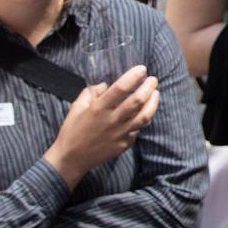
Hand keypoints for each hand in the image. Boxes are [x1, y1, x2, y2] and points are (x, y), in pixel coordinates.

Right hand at [44, 67, 159, 184]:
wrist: (71, 159)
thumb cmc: (72, 131)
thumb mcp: (77, 108)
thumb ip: (91, 93)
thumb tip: (104, 84)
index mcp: (98, 109)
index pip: (120, 88)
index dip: (133, 76)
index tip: (142, 69)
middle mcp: (112, 120)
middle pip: (138, 101)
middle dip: (149, 87)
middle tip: (153, 79)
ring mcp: (120, 134)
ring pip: (144, 116)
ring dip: (153, 103)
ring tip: (156, 93)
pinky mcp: (124, 144)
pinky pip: (138, 129)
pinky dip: (142, 119)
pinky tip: (143, 113)